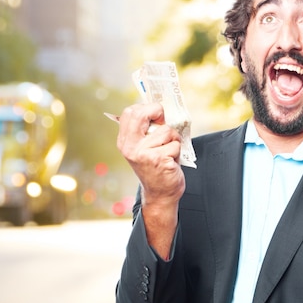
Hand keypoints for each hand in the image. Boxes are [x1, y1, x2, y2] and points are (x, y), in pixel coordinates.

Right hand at [116, 103, 185, 257]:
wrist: (160, 194)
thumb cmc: (156, 167)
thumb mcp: (144, 148)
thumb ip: (146, 130)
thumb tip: (161, 108)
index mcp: (125, 141)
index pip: (131, 112)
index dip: (147, 108)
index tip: (157, 113)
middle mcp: (130, 147)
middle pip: (143, 114)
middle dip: (159, 112)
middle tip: (165, 121)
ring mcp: (144, 153)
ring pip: (167, 131)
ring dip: (173, 140)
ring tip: (168, 152)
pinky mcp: (158, 160)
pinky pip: (175, 144)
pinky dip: (178, 151)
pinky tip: (171, 161)